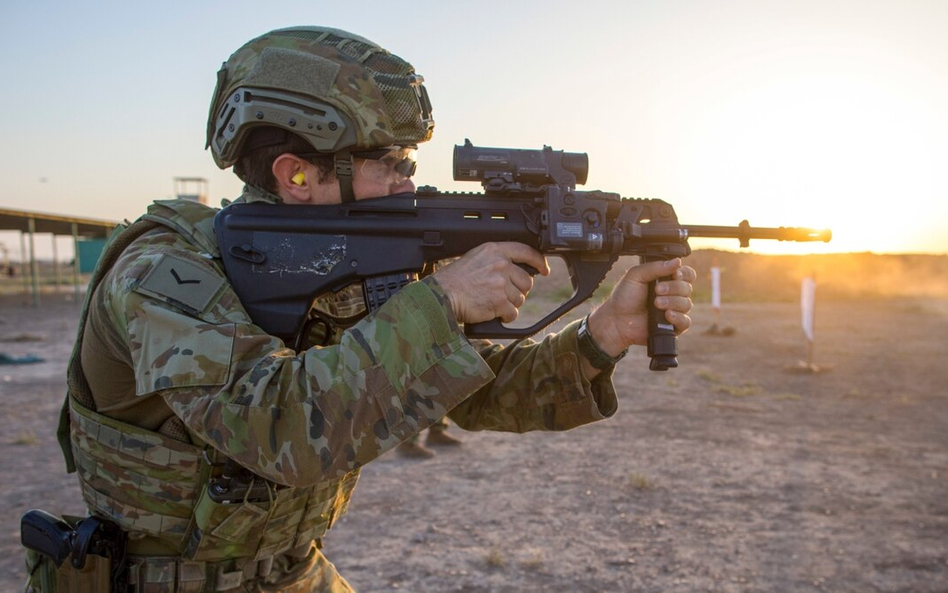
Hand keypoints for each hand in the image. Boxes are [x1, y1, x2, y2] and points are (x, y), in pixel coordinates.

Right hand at [433, 242, 549, 323]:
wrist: (441, 295)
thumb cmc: (454, 280)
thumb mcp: (475, 258)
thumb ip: (496, 260)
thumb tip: (515, 270)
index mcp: (495, 250)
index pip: (526, 251)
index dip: (539, 261)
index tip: (543, 269)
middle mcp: (501, 264)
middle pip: (526, 281)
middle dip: (518, 290)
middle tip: (503, 294)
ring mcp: (501, 283)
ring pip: (520, 298)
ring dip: (510, 304)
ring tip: (493, 302)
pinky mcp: (499, 301)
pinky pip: (512, 312)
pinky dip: (506, 316)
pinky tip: (495, 313)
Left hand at [587, 258, 695, 358]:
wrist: (616, 319)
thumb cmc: (624, 297)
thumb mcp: (636, 275)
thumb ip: (656, 267)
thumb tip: (677, 261)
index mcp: (666, 280)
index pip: (687, 274)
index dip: (684, 274)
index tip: (675, 275)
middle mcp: (673, 294)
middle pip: (687, 288)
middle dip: (673, 288)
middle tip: (656, 290)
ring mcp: (674, 310)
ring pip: (687, 304)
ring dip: (672, 302)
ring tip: (656, 304)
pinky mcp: (673, 326)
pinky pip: (685, 322)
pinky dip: (678, 317)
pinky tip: (667, 315)